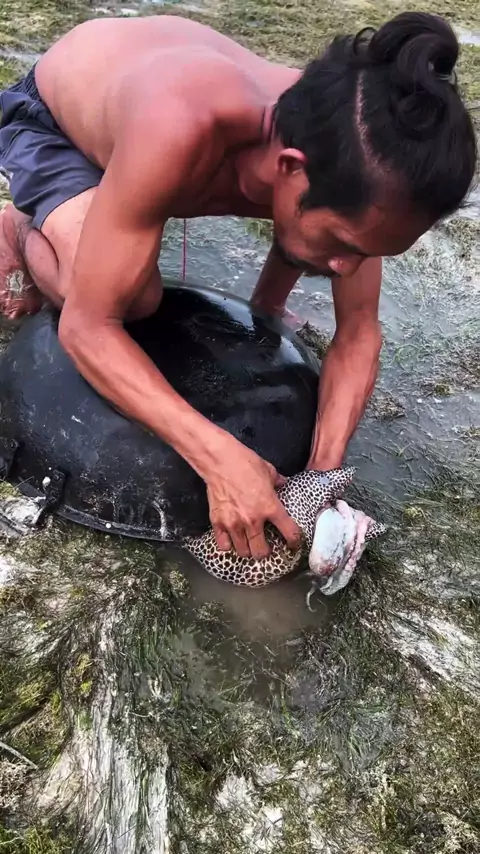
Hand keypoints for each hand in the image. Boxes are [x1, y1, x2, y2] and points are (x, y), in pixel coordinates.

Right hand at [205, 442, 300, 558]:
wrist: (220, 461)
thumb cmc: (245, 463)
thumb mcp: (269, 471)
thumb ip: (278, 482)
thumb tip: (284, 484)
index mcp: (270, 507)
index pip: (289, 532)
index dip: (294, 541)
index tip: (293, 543)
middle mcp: (253, 520)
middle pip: (261, 552)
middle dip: (265, 552)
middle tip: (265, 547)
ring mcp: (234, 523)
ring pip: (243, 552)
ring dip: (247, 550)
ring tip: (248, 545)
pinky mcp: (218, 522)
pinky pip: (224, 545)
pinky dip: (228, 545)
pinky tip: (231, 539)